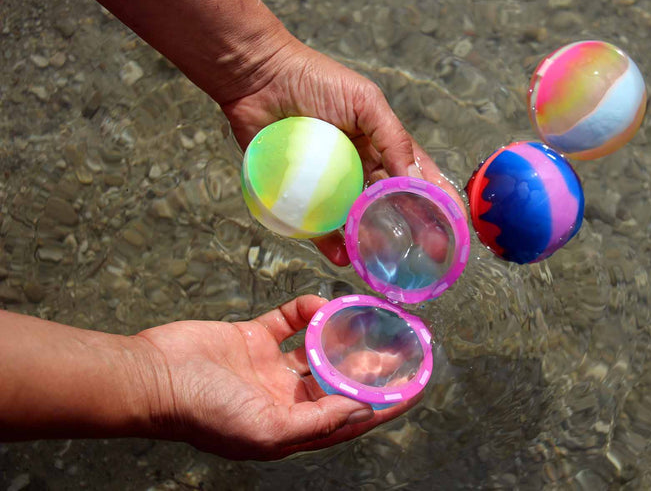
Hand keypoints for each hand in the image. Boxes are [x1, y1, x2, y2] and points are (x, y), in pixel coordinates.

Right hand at [134, 295, 419, 460]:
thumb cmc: (202, 412)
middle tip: (401, 346)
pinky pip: (288, 322)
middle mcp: (284, 399)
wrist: (151, 376)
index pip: (350, 417)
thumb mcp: (266, 429)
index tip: (415, 387)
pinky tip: (318, 303)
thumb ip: (318, 422)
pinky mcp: (252, 338)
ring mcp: (268, 368)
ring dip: (341, 335)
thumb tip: (361, 410)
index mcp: (290, 426)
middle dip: (369, 366)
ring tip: (370, 319)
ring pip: (317, 349)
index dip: (385, 404)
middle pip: (338, 381)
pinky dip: (305, 311)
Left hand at [220, 37, 463, 264]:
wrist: (259, 78)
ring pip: (358, 222)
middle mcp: (361, 169)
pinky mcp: (300, 195)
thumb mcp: (365, 103)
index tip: (454, 228)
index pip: (418, 179)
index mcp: (382, 146)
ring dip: (372, 242)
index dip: (438, 202)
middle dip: (413, 232)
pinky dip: (330, 243)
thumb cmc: (315, 81)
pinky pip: (318, 225)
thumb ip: (393, 139)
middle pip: (392, 208)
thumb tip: (417, 179)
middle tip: (427, 258)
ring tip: (382, 261)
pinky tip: (342, 255)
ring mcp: (331, 185)